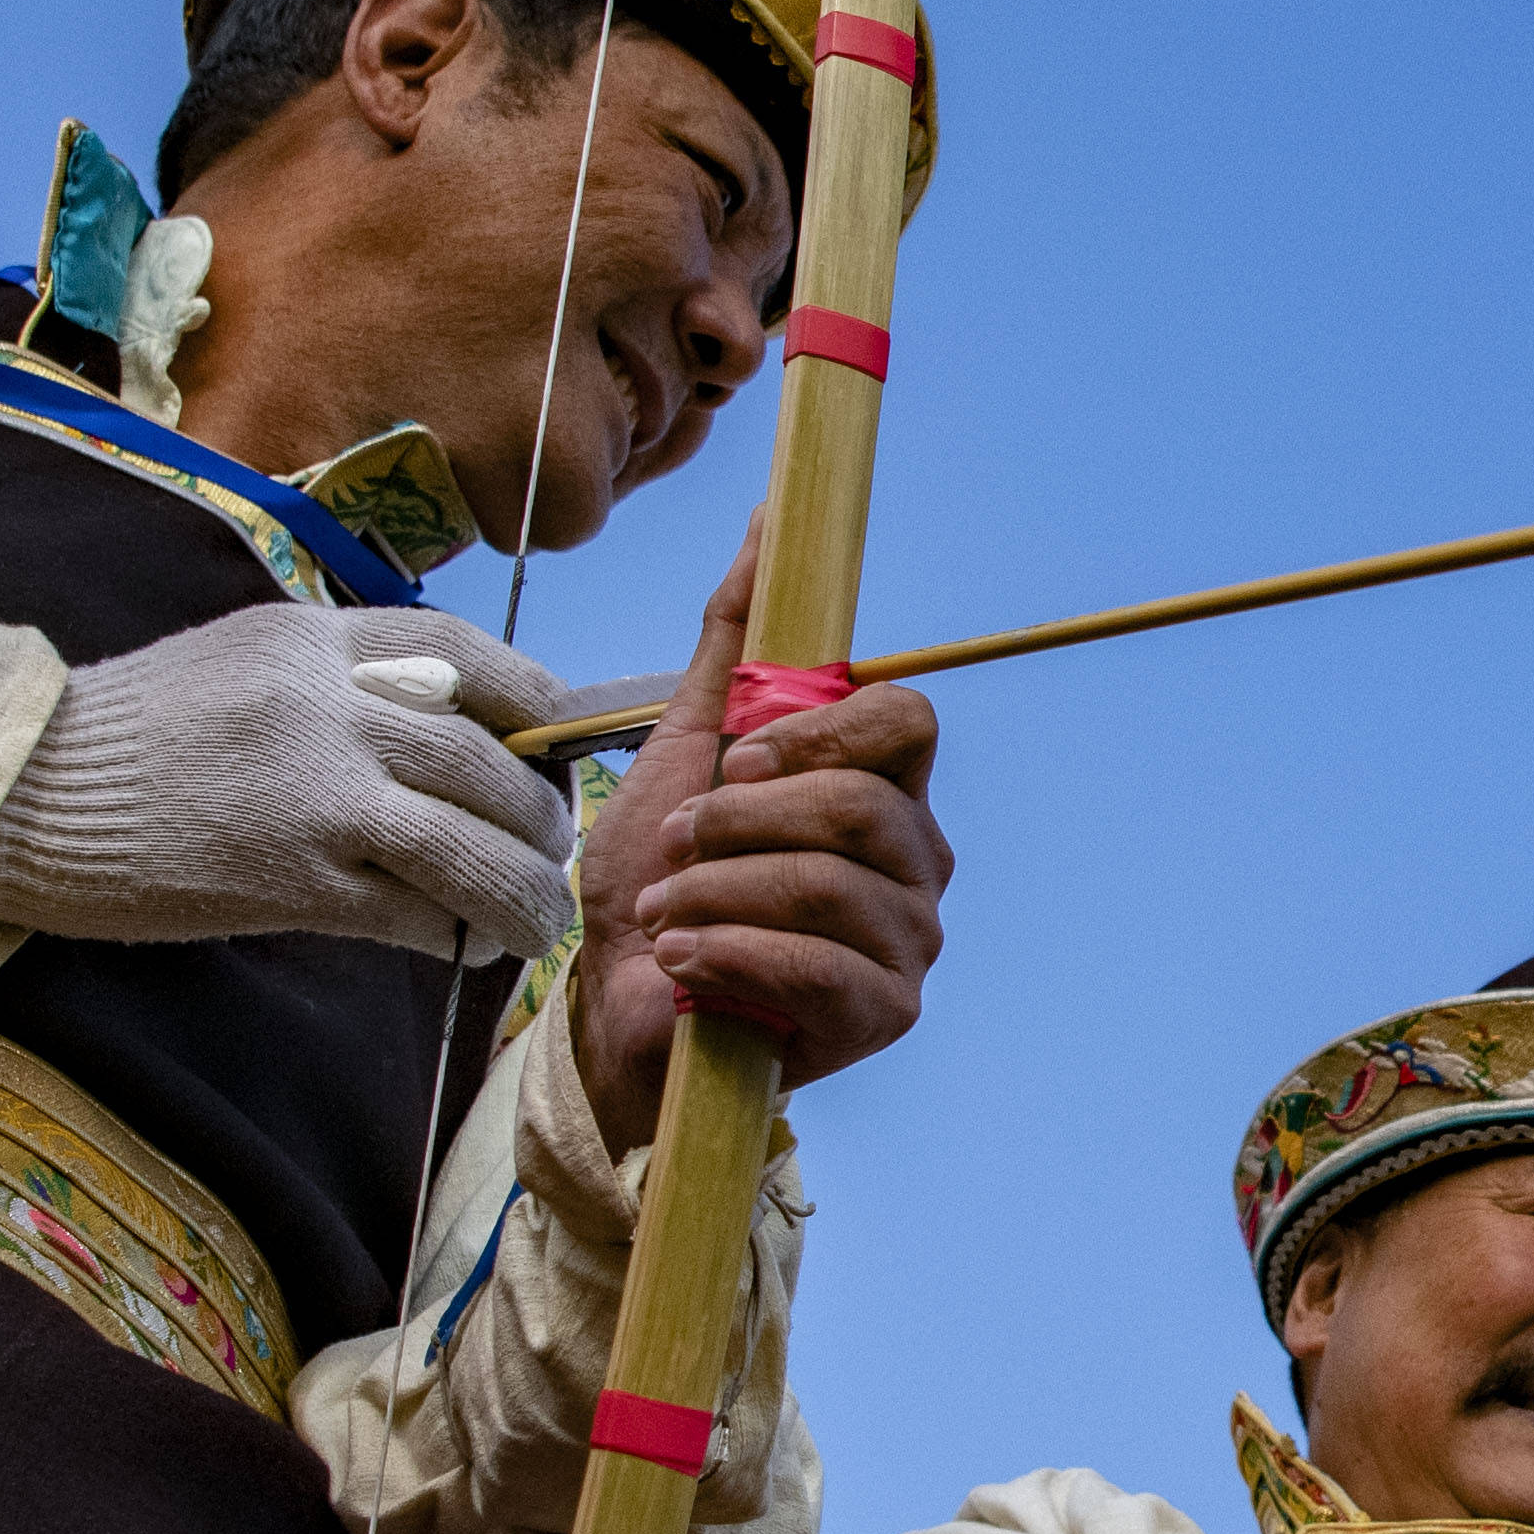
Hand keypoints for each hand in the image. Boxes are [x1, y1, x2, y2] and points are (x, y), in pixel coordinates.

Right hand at [0, 602, 580, 962]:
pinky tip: (457, 944)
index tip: (558, 745)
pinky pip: (412, 912)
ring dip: (521, 894)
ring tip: (534, 920)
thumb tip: (453, 726)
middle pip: (489, 763)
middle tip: (551, 849)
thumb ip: (341, 678)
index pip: (470, 654)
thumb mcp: (242, 659)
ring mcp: (311, 795)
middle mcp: (324, 707)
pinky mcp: (288, 881)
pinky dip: (450, 933)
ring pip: (470, 847)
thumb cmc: (131, 734)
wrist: (20, 793)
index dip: (537, 705)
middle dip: (541, 817)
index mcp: (314, 641)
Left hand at [571, 530, 951, 1143]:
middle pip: (860, 803)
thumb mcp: (683, 746)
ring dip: (717, 890)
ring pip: (829, 882)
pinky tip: (684, 957)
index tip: (737, 759)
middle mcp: (914, 859)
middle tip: (676, 845)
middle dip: (739, 822)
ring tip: (666, 910)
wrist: (620, 1010)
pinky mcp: (885, 1012)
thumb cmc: (659, 882)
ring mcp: (908, 940)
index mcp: (881, 787)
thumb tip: (766, 521)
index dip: (816, 731)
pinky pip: (821, 965)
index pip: (905, 720)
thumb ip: (735, 641)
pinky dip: (730, 950)